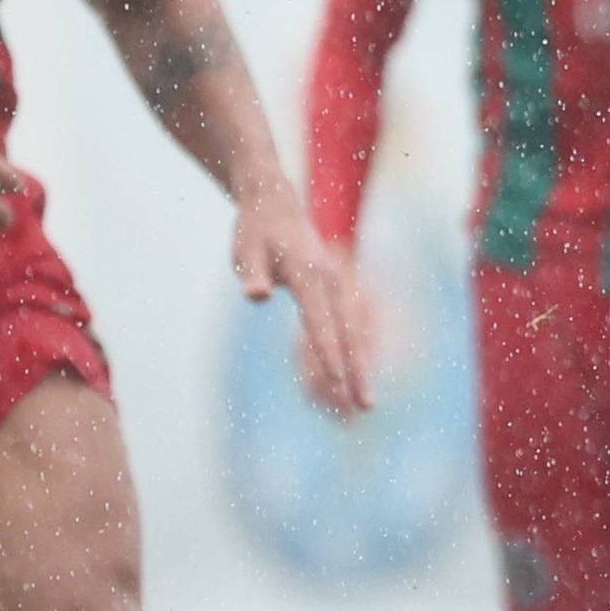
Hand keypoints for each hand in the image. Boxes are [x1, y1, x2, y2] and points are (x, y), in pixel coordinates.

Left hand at [234, 191, 375, 416]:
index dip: (328, 353)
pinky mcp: (336, 290)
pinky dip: (355, 354)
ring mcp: (338, 285)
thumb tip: (256, 295)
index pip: (319, 321)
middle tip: (365, 406)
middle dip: (356, 371)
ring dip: (361, 368)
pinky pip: (348, 327)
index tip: (338, 382)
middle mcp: (330, 280)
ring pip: (354, 333)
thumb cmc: (255, 230)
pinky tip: (356, 377)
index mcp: (308, 273)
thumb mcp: (245, 249)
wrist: (275, 204)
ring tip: (365, 404)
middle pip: (347, 333)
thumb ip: (251, 273)